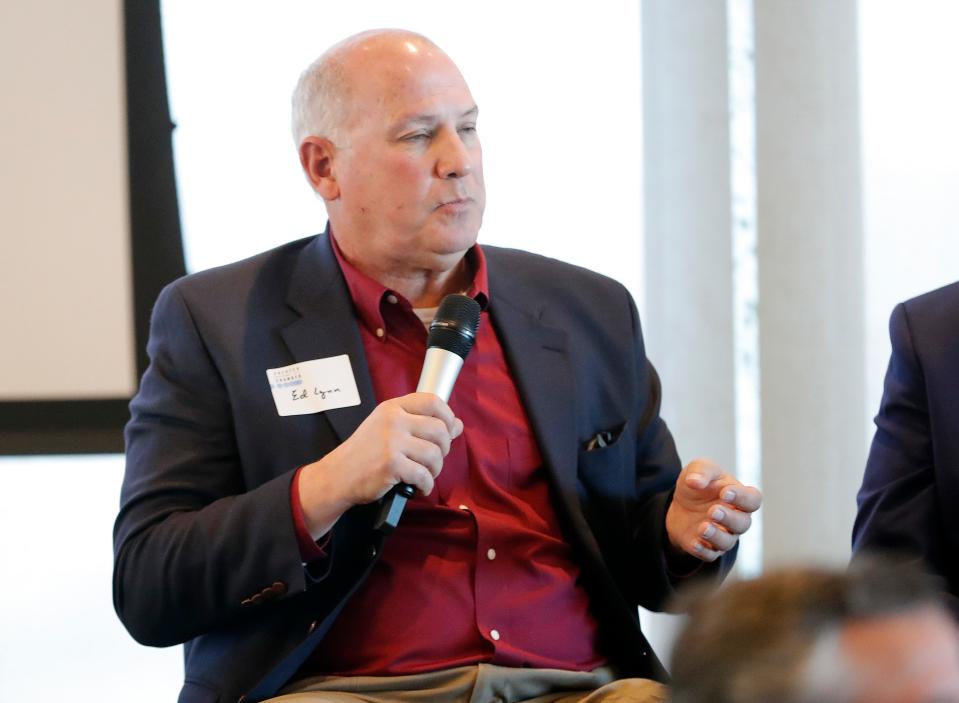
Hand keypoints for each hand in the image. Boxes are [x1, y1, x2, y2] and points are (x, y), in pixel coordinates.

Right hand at [297, 392, 462, 538]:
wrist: (337, 476)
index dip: (447, 416)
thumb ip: (421, 423)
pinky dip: (426, 486)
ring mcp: (392, 442)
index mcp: (393, 407)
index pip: (432, 401)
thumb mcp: (389, 428)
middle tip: (432, 460)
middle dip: (443, 449)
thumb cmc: (365, 453)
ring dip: (435, 470)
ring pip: (435, 454)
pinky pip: (424, 475)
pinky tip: (418, 488)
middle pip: (440, 430)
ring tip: (424, 475)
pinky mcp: (391, 465)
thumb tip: (457, 425)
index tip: (448, 431)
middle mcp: (393, 420)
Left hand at [665, 458, 761, 561]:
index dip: (742, 498)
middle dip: (729, 518)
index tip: (724, 493)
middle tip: (712, 511)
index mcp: (740, 497)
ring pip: (727, 542)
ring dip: (716, 536)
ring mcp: (723, 535)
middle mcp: (736, 519)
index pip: (752, 500)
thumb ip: (701, 471)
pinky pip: (710, 554)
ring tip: (703, 527)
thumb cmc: (699, 484)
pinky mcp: (708, 547)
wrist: (680, 504)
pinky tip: (694, 542)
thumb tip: (695, 481)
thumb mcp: (699, 468)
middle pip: (742, 524)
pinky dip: (703, 550)